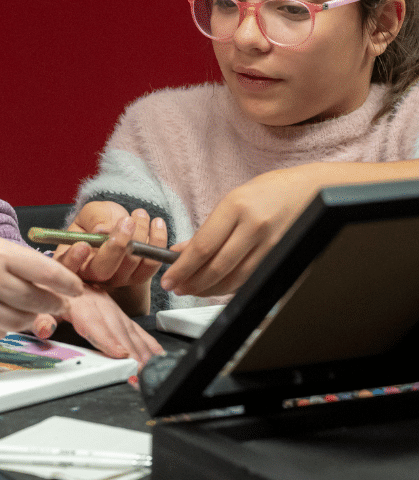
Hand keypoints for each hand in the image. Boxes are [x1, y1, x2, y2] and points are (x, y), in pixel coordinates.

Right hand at [0, 224, 83, 338]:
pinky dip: (8, 326)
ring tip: (34, 308)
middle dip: (54, 302)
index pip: (44, 272)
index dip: (66, 282)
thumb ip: (7, 256)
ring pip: (22, 320)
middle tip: (60, 301)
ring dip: (33, 316)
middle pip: (38, 299)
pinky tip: (5, 316)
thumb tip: (36, 272)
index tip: (76, 287)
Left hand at [32, 284, 162, 364]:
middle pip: (114, 327)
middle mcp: (95, 300)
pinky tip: (156, 354)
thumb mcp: (34, 304)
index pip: (91, 321)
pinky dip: (147, 341)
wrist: (49, 276)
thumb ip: (38, 318)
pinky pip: (133, 326)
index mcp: (74, 299)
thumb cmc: (43, 292)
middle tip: (139, 371)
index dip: (106, 338)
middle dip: (129, 350)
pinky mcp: (115, 309)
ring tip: (150, 368)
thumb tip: (45, 328)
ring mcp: (107, 304)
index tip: (119, 353)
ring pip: (127, 327)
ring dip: (140, 348)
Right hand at [57, 201, 167, 289]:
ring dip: (139, 236)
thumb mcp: (91, 212)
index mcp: (74, 259)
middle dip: (117, 246)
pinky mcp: (138, 277)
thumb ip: (94, 219)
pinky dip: (157, 242)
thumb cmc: (99, 218)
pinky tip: (157, 223)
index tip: (83, 245)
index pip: (67, 268)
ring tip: (139, 214)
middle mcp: (94, 275)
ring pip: (129, 265)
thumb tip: (102, 230)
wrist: (119, 222)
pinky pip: (151, 264)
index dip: (73, 260)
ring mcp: (117, 279)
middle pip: (103, 271)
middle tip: (126, 221)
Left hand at [160, 166, 322, 296]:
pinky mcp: (281, 256)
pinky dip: (230, 286)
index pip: (203, 246)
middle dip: (192, 283)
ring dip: (209, 289)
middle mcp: (254, 226)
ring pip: (234, 279)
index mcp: (236, 206)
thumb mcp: (232, 201)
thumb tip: (180, 251)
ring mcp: (270, 243)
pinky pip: (250, 279)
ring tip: (191, 289)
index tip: (168, 278)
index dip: (182, 267)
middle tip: (175, 288)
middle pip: (217, 267)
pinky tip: (216, 286)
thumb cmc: (267, 191)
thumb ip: (206, 229)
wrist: (311, 189)